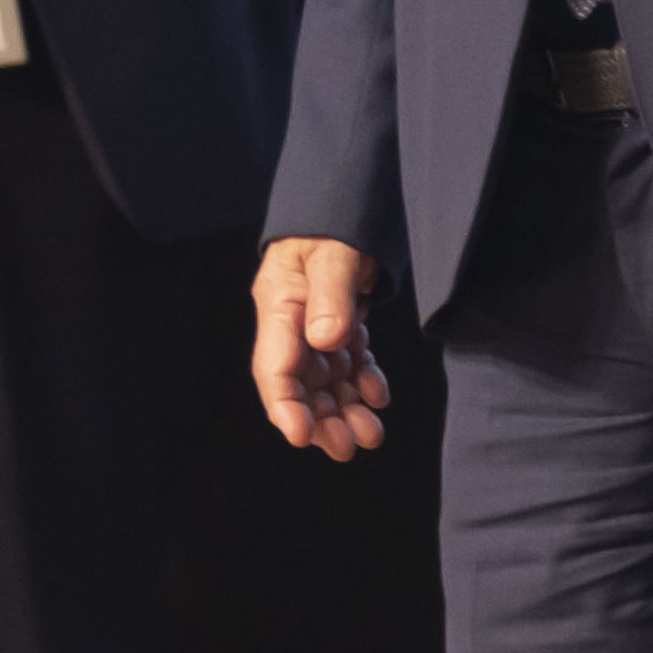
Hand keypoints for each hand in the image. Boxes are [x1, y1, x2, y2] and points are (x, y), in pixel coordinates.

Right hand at [252, 235, 393, 456]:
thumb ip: (330, 295)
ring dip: (345, 409)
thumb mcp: (333, 252)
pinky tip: (378, 396)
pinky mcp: (338, 324)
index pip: (274, 367)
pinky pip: (347, 363)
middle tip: (347, 447)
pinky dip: (362, 382)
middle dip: (321, 419)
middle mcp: (293, 323)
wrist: (345, 204)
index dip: (285, 406)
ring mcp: (315, 326)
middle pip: (300, 384)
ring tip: (370, 434)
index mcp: (280, 306)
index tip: (302, 436)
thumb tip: (325, 340)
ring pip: (325, 381)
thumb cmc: (332, 222)